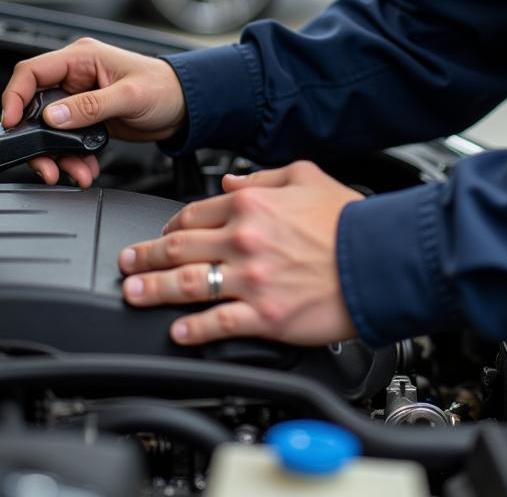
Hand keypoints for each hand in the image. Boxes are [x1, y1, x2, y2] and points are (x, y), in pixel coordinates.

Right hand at [1, 37, 186, 186]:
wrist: (185, 107)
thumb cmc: (165, 88)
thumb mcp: (130, 96)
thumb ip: (90, 106)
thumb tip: (53, 117)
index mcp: (81, 57)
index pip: (32, 71)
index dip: (14, 96)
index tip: (11, 123)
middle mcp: (75, 76)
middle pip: (35, 107)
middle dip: (38, 140)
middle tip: (47, 165)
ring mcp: (79, 99)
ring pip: (49, 130)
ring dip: (57, 155)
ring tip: (75, 173)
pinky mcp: (86, 119)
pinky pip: (66, 141)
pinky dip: (72, 159)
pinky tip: (85, 169)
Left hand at [118, 160, 364, 345]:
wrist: (380, 257)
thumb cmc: (349, 219)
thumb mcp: (306, 175)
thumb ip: (262, 177)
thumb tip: (230, 185)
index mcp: (252, 206)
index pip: (194, 213)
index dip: (170, 224)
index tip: (161, 233)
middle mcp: (245, 240)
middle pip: (179, 247)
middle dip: (145, 257)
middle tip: (126, 264)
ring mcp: (253, 280)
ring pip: (188, 283)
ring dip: (154, 289)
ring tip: (133, 293)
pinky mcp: (266, 316)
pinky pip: (218, 323)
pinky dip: (192, 329)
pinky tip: (177, 331)